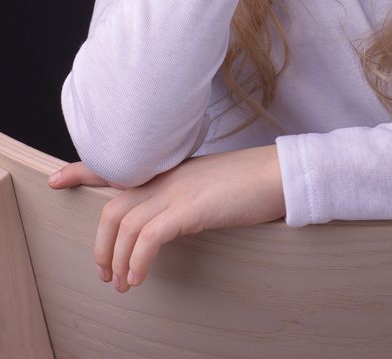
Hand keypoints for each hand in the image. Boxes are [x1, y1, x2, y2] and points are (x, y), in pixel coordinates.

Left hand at [47, 146, 285, 291]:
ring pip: (124, 224)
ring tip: (122, 284)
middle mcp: (166, 175)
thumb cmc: (248, 183)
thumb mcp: (206, 185)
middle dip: (100, 245)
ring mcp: (177, 190)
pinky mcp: (190, 208)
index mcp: (169, 168)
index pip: (117, 165)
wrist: (277, 174)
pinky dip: (137, 261)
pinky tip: (139, 278)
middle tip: (104, 272)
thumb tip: (167, 220)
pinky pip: (149, 237)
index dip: (83, 171)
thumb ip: (182, 194)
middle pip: (113, 207)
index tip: (57, 178)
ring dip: (116, 260)